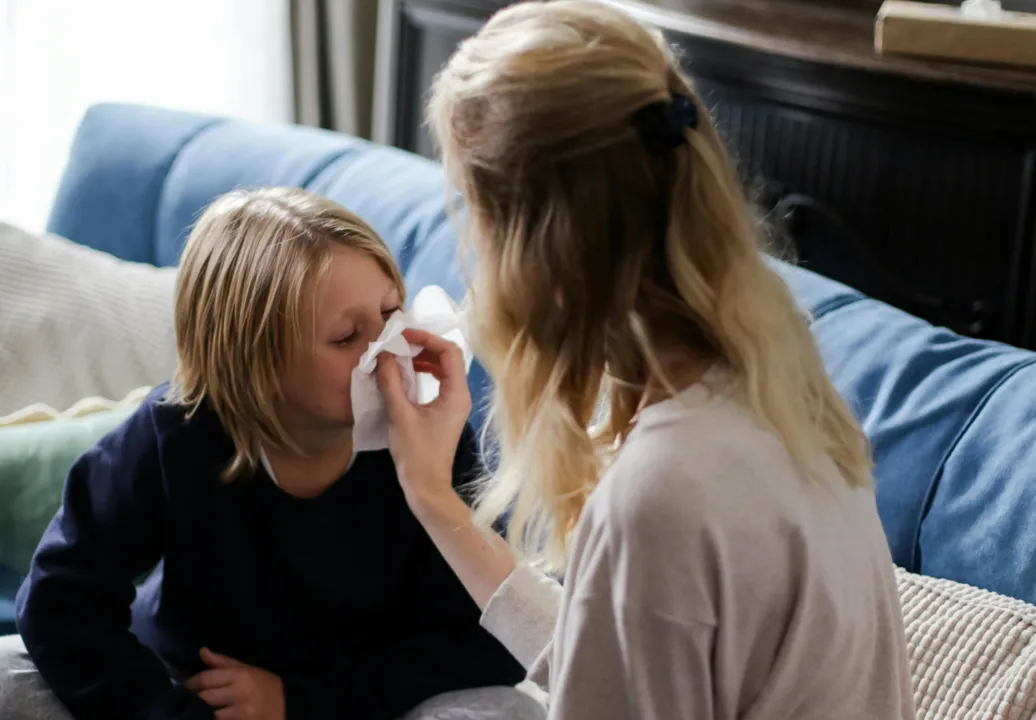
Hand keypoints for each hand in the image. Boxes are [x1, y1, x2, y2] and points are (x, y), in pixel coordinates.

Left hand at [185, 648, 284, 719]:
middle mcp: (240, 694)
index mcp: (241, 676)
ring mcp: (241, 714)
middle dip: (194, 699)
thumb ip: (223, 662)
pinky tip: (211, 716)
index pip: (207, 679)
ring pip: (208, 714)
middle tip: (189, 699)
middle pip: (204, 698)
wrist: (288, 707)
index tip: (187, 686)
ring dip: (200, 712)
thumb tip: (202, 651)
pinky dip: (211, 719)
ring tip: (198, 709)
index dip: (191, 683)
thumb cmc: (266, 685)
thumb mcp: (248, 669)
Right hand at [377, 328, 471, 512]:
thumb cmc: (415, 454)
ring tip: (401, 357)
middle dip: (425, 346)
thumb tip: (383, 354)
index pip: (449, 352)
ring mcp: (455, 403)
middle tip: (400, 344)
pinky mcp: (447, 411)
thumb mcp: (399, 414)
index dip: (427, 338)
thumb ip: (391, 381)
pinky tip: (407, 374)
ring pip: (445, 368)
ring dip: (423, 358)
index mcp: (456, 394)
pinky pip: (440, 381)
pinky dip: (424, 372)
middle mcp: (461, 395)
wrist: (426, 486)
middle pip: (449, 357)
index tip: (404, 335)